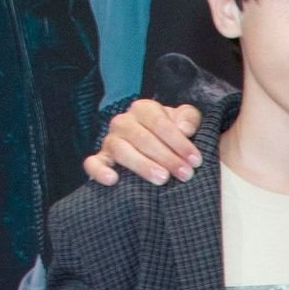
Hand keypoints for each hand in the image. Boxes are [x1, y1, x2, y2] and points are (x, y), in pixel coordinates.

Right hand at [83, 99, 202, 184]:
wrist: (156, 146)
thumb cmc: (173, 133)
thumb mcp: (185, 121)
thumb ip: (189, 119)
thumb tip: (185, 129)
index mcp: (144, 109)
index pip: (160, 123)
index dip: (179, 142)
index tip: (195, 160)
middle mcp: (123, 121)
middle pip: (142, 138)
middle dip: (167, 157)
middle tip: (185, 174)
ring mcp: (109, 140)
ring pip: (121, 150)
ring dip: (143, 165)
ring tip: (162, 179)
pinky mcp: (100, 158)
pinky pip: (93, 163)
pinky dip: (100, 171)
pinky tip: (113, 180)